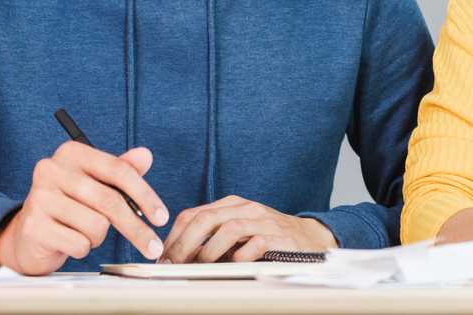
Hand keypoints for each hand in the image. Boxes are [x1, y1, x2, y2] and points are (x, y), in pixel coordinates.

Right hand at [0, 141, 168, 274]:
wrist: (30, 234)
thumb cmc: (71, 204)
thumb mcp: (98, 183)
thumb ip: (123, 169)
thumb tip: (145, 155)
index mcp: (71, 152)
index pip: (119, 170)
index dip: (145, 195)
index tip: (162, 217)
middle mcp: (51, 169)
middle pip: (110, 201)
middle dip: (136, 228)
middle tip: (153, 247)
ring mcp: (39, 197)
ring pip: (96, 225)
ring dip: (98, 236)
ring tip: (85, 231)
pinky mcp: (32, 225)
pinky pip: (78, 244)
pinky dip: (82, 248)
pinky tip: (70, 241)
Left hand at [161, 195, 336, 262]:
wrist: (309, 238)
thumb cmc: (267, 237)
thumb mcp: (238, 230)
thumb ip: (212, 236)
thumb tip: (178, 256)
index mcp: (231, 205)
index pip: (194, 213)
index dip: (175, 235)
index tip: (163, 256)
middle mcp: (246, 208)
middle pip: (207, 219)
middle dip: (185, 243)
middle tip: (174, 263)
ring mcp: (263, 221)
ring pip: (228, 229)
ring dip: (208, 250)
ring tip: (198, 267)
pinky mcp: (278, 237)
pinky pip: (254, 245)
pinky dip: (239, 256)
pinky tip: (232, 266)